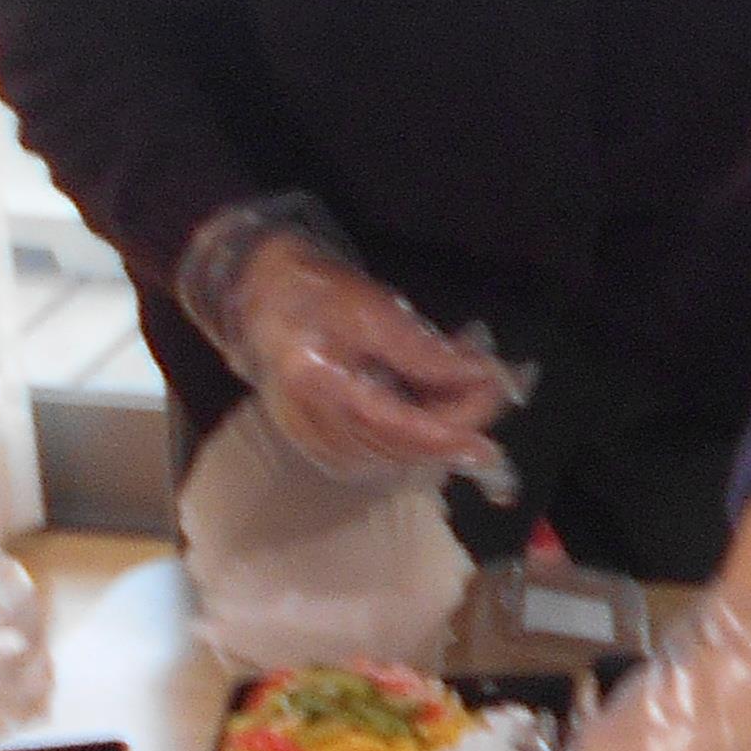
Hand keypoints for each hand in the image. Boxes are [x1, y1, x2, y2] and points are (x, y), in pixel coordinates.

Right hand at [211, 236, 512, 481]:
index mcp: (318, 382)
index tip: (487, 447)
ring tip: (461, 395)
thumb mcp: (375, 308)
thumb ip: (425, 351)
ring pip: (385, 458)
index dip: (442, 439)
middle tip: (488, 391)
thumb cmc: (317, 292)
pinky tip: (427, 414)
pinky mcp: (313, 442)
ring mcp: (307, 437)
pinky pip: (369, 457)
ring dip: (432, 435)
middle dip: (448, 429)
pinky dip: (406, 441)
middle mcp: (307, 421)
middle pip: (393, 448)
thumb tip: (481, 376)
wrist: (262, 294)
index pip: (391, 427)